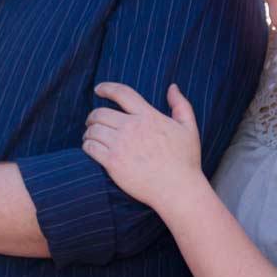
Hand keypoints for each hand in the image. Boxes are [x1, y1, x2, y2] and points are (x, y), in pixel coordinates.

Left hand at [82, 82, 204, 209]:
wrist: (178, 189)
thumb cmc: (185, 161)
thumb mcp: (189, 128)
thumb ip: (181, 105)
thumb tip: (172, 87)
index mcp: (148, 116)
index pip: (122, 93)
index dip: (107, 88)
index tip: (98, 89)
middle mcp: (132, 127)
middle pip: (100, 112)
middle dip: (93, 116)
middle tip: (92, 122)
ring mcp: (121, 145)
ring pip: (93, 130)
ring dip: (88, 132)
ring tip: (90, 136)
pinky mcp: (113, 162)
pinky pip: (90, 147)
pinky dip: (87, 145)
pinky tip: (91, 148)